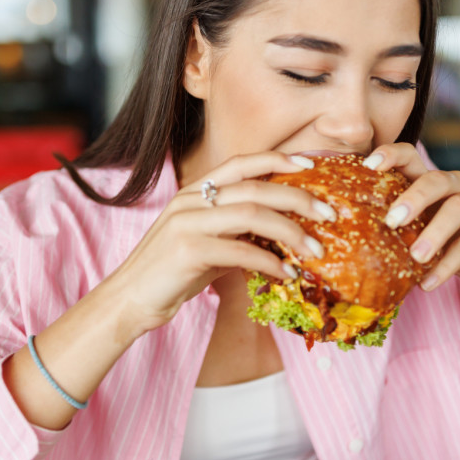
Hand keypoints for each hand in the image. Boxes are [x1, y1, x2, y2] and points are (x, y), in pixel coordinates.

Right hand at [105, 151, 336, 336]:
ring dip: (292, 232)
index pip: (241, 163)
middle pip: (256, 187)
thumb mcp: (207, 245)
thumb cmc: (170, 275)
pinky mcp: (187, 251)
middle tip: (330, 214)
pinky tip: (287, 274)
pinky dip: (271, 262)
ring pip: (253, 215)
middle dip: (299, 198)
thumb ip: (236, 234)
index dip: (278, 159)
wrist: (129, 300)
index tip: (312, 163)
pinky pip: (241, 251)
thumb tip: (279, 238)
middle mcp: (190, 200)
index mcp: (194, 192)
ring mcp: (187, 223)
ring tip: (316, 250)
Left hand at [364, 143, 459, 292]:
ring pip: (458, 209)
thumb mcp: (413, 228)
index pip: (411, 156)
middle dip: (413, 198)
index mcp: (430, 179)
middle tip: (392, 220)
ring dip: (434, 234)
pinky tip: (427, 283)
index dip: (391, 155)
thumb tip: (340, 231)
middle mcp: (456, 184)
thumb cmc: (437, 241)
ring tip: (416, 257)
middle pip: (436, 180)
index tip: (369, 165)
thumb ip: (390, 222)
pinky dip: (446, 266)